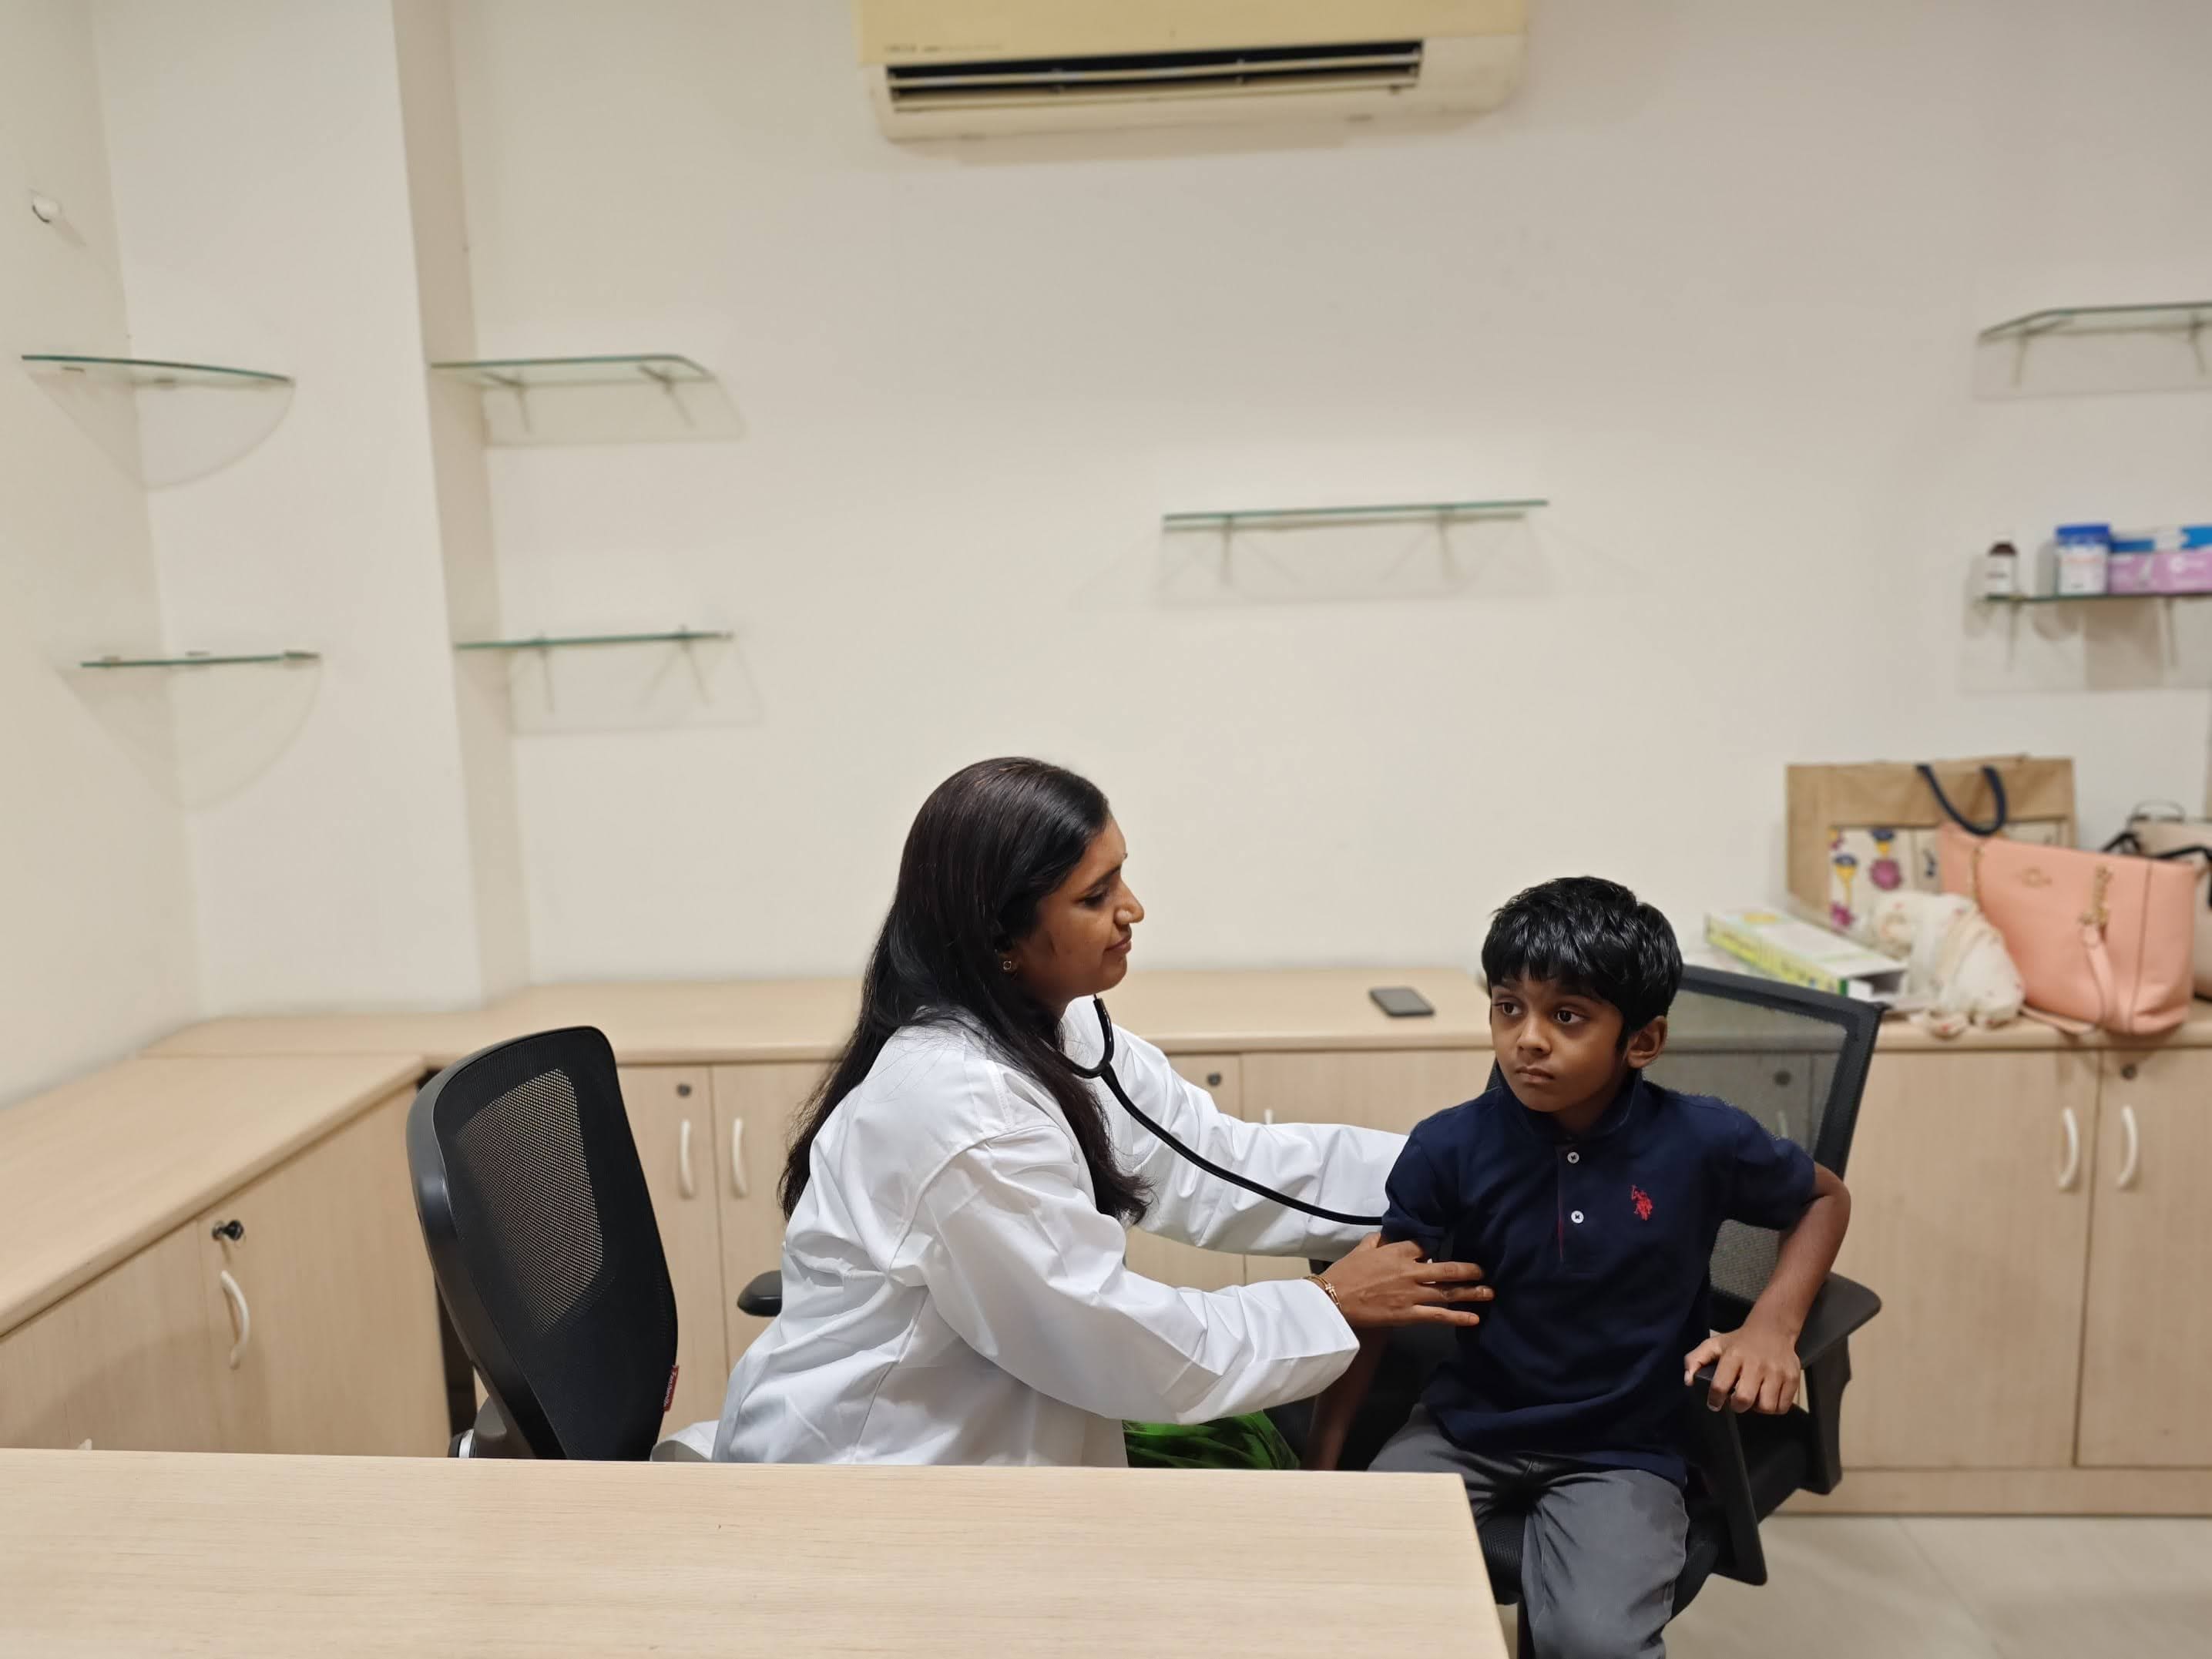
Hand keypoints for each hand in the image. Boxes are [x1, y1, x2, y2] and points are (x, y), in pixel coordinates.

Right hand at [1317, 1234, 1490, 1330]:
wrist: (1334, 1299)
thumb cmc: (1345, 1272)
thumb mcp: (1362, 1248)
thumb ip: (1378, 1240)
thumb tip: (1388, 1237)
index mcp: (1398, 1251)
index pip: (1425, 1246)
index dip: (1437, 1249)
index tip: (1446, 1253)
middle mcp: (1410, 1271)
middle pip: (1447, 1269)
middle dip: (1469, 1270)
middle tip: (1485, 1271)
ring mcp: (1412, 1294)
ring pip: (1447, 1292)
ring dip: (1471, 1292)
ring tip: (1489, 1293)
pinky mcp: (1409, 1315)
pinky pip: (1438, 1316)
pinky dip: (1457, 1317)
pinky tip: (1473, 1318)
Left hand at [1683, 1320, 1800, 1413]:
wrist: (1773, 1329)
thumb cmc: (1740, 1342)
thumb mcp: (1714, 1344)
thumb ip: (1695, 1359)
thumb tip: (1688, 1381)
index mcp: (1734, 1356)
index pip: (1720, 1385)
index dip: (1714, 1400)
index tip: (1714, 1403)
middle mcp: (1756, 1364)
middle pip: (1744, 1399)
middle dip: (1737, 1406)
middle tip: (1737, 1399)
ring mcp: (1777, 1372)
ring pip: (1766, 1406)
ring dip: (1758, 1407)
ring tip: (1754, 1397)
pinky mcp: (1793, 1378)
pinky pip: (1783, 1407)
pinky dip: (1774, 1407)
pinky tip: (1767, 1396)